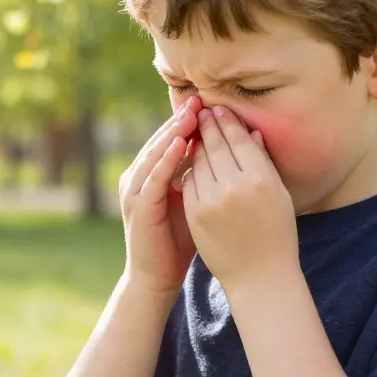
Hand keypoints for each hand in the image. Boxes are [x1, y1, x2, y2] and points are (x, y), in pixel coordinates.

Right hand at [119, 96, 202, 292]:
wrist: (157, 277)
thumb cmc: (181, 241)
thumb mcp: (199, 200)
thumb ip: (211, 175)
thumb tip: (242, 147)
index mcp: (153, 174)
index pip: (172, 140)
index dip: (190, 122)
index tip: (212, 103)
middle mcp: (139, 177)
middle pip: (162, 140)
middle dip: (181, 120)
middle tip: (200, 99)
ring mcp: (135, 190)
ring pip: (155, 153)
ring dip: (173, 132)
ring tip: (191, 114)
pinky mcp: (138, 206)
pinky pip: (153, 177)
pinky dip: (166, 159)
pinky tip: (181, 144)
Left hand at [182, 106, 297, 290]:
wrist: (259, 276)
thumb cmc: (276, 233)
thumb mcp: (279, 195)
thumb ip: (263, 162)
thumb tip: (250, 132)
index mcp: (261, 179)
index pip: (239, 139)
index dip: (227, 121)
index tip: (220, 109)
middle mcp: (235, 186)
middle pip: (216, 145)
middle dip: (208, 125)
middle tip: (202, 111)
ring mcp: (212, 201)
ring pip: (199, 161)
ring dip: (195, 144)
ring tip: (194, 131)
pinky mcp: (195, 214)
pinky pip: (188, 181)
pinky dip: (189, 168)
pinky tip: (190, 160)